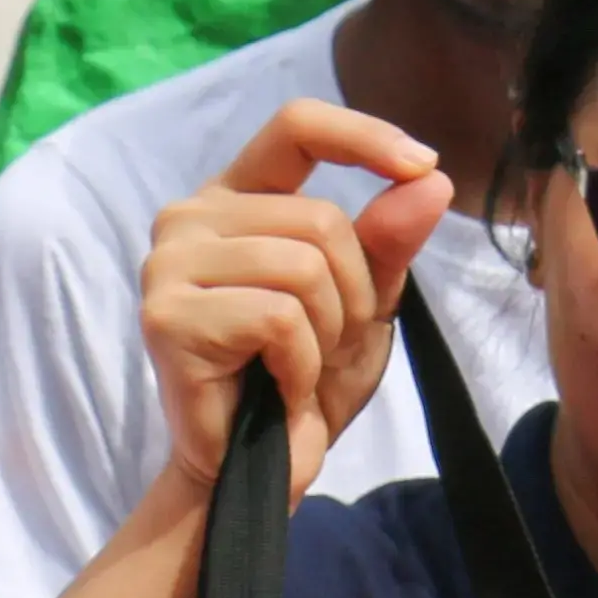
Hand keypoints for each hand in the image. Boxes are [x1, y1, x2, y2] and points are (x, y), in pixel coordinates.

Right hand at [142, 101, 454, 497]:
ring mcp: (169, 263)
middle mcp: (191, 217)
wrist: (256, 470)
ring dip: (327, 333)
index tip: (422, 165)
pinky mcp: (166, 315)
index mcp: (236, 199)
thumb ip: (389, 241)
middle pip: (320, 218)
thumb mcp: (363, 304)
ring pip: (303, 266)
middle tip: (325, 347)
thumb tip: (431, 181)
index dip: (364, 136)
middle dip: (353, 293)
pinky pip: (277, 318)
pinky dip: (299, 364)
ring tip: (298, 369)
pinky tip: (275, 388)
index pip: (296, 127)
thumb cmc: (299, 382)